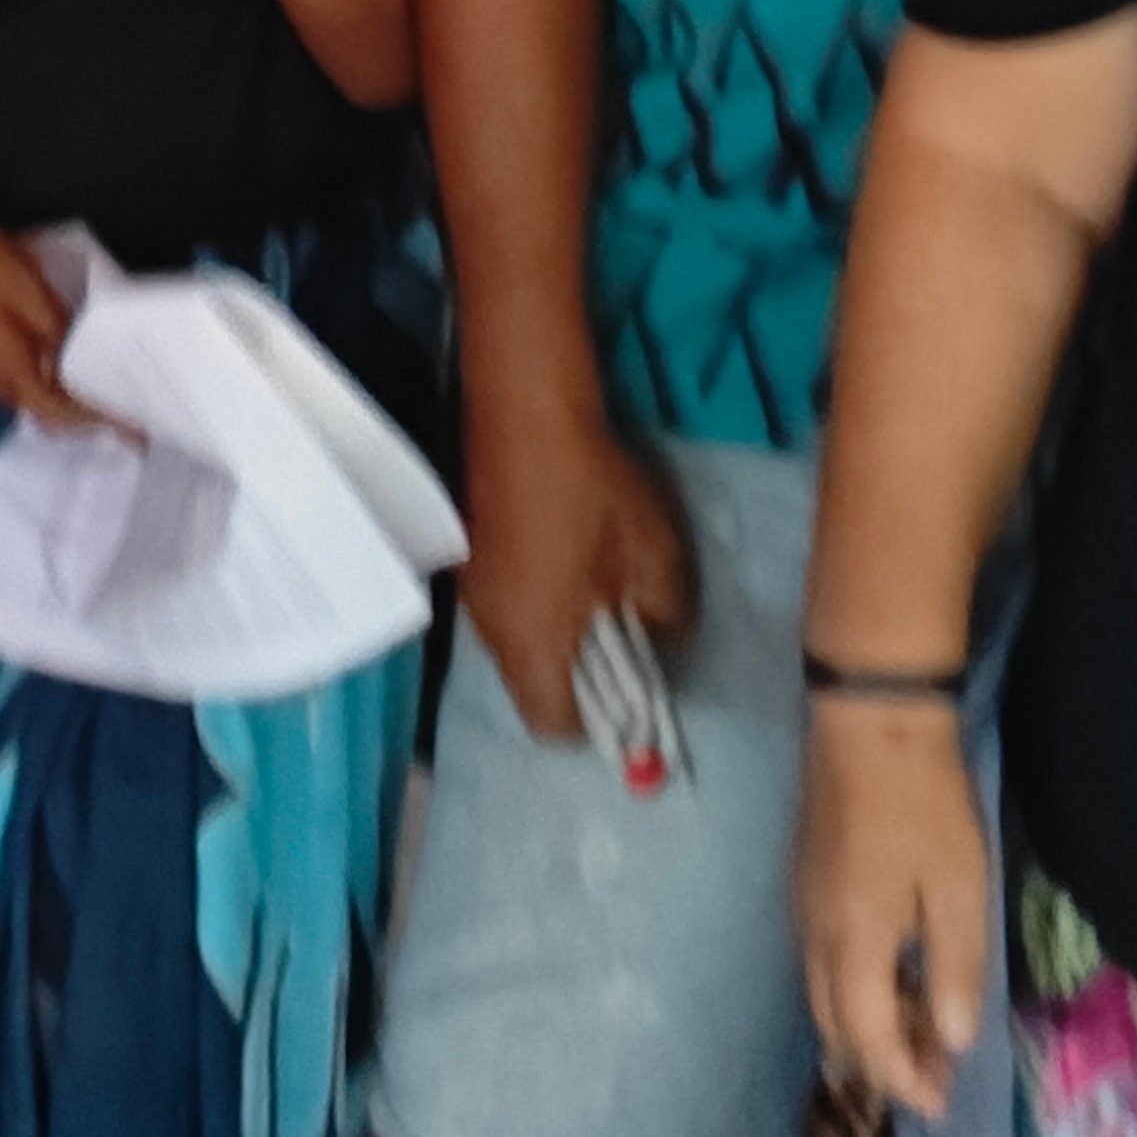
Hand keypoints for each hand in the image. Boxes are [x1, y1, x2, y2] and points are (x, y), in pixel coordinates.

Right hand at [457, 397, 697, 742]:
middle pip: (531, 687)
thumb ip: (666, 616)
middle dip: (579, 680)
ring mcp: (474, 592)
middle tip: (623, 641)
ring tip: (598, 594)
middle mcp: (491, 630)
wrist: (526, 410)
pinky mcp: (471, 557)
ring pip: (517, 647)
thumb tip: (662, 638)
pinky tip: (566, 559)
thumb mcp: (653, 556)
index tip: (631, 696)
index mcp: (532, 642)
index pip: (553, 726)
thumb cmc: (592, 493)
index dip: (597, 724)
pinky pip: (507, 610)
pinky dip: (538, 606)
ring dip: (557, 639)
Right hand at [797, 696, 997, 1123]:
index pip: (868, 1039)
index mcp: (853, 942)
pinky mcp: (805, 880)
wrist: (869, 720)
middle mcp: (816, 935)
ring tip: (927, 1022)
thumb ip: (954, 970)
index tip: (941, 1102)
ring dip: (872, 1023)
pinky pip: (824, 961)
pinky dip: (859, 987)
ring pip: (826, 994)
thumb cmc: (923, 805)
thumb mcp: (958, 890)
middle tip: (938, 1067)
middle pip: (837, 1025)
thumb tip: (952, 1040)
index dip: (903, 1079)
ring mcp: (804, 906)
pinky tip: (898, 971)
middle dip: (885, 1059)